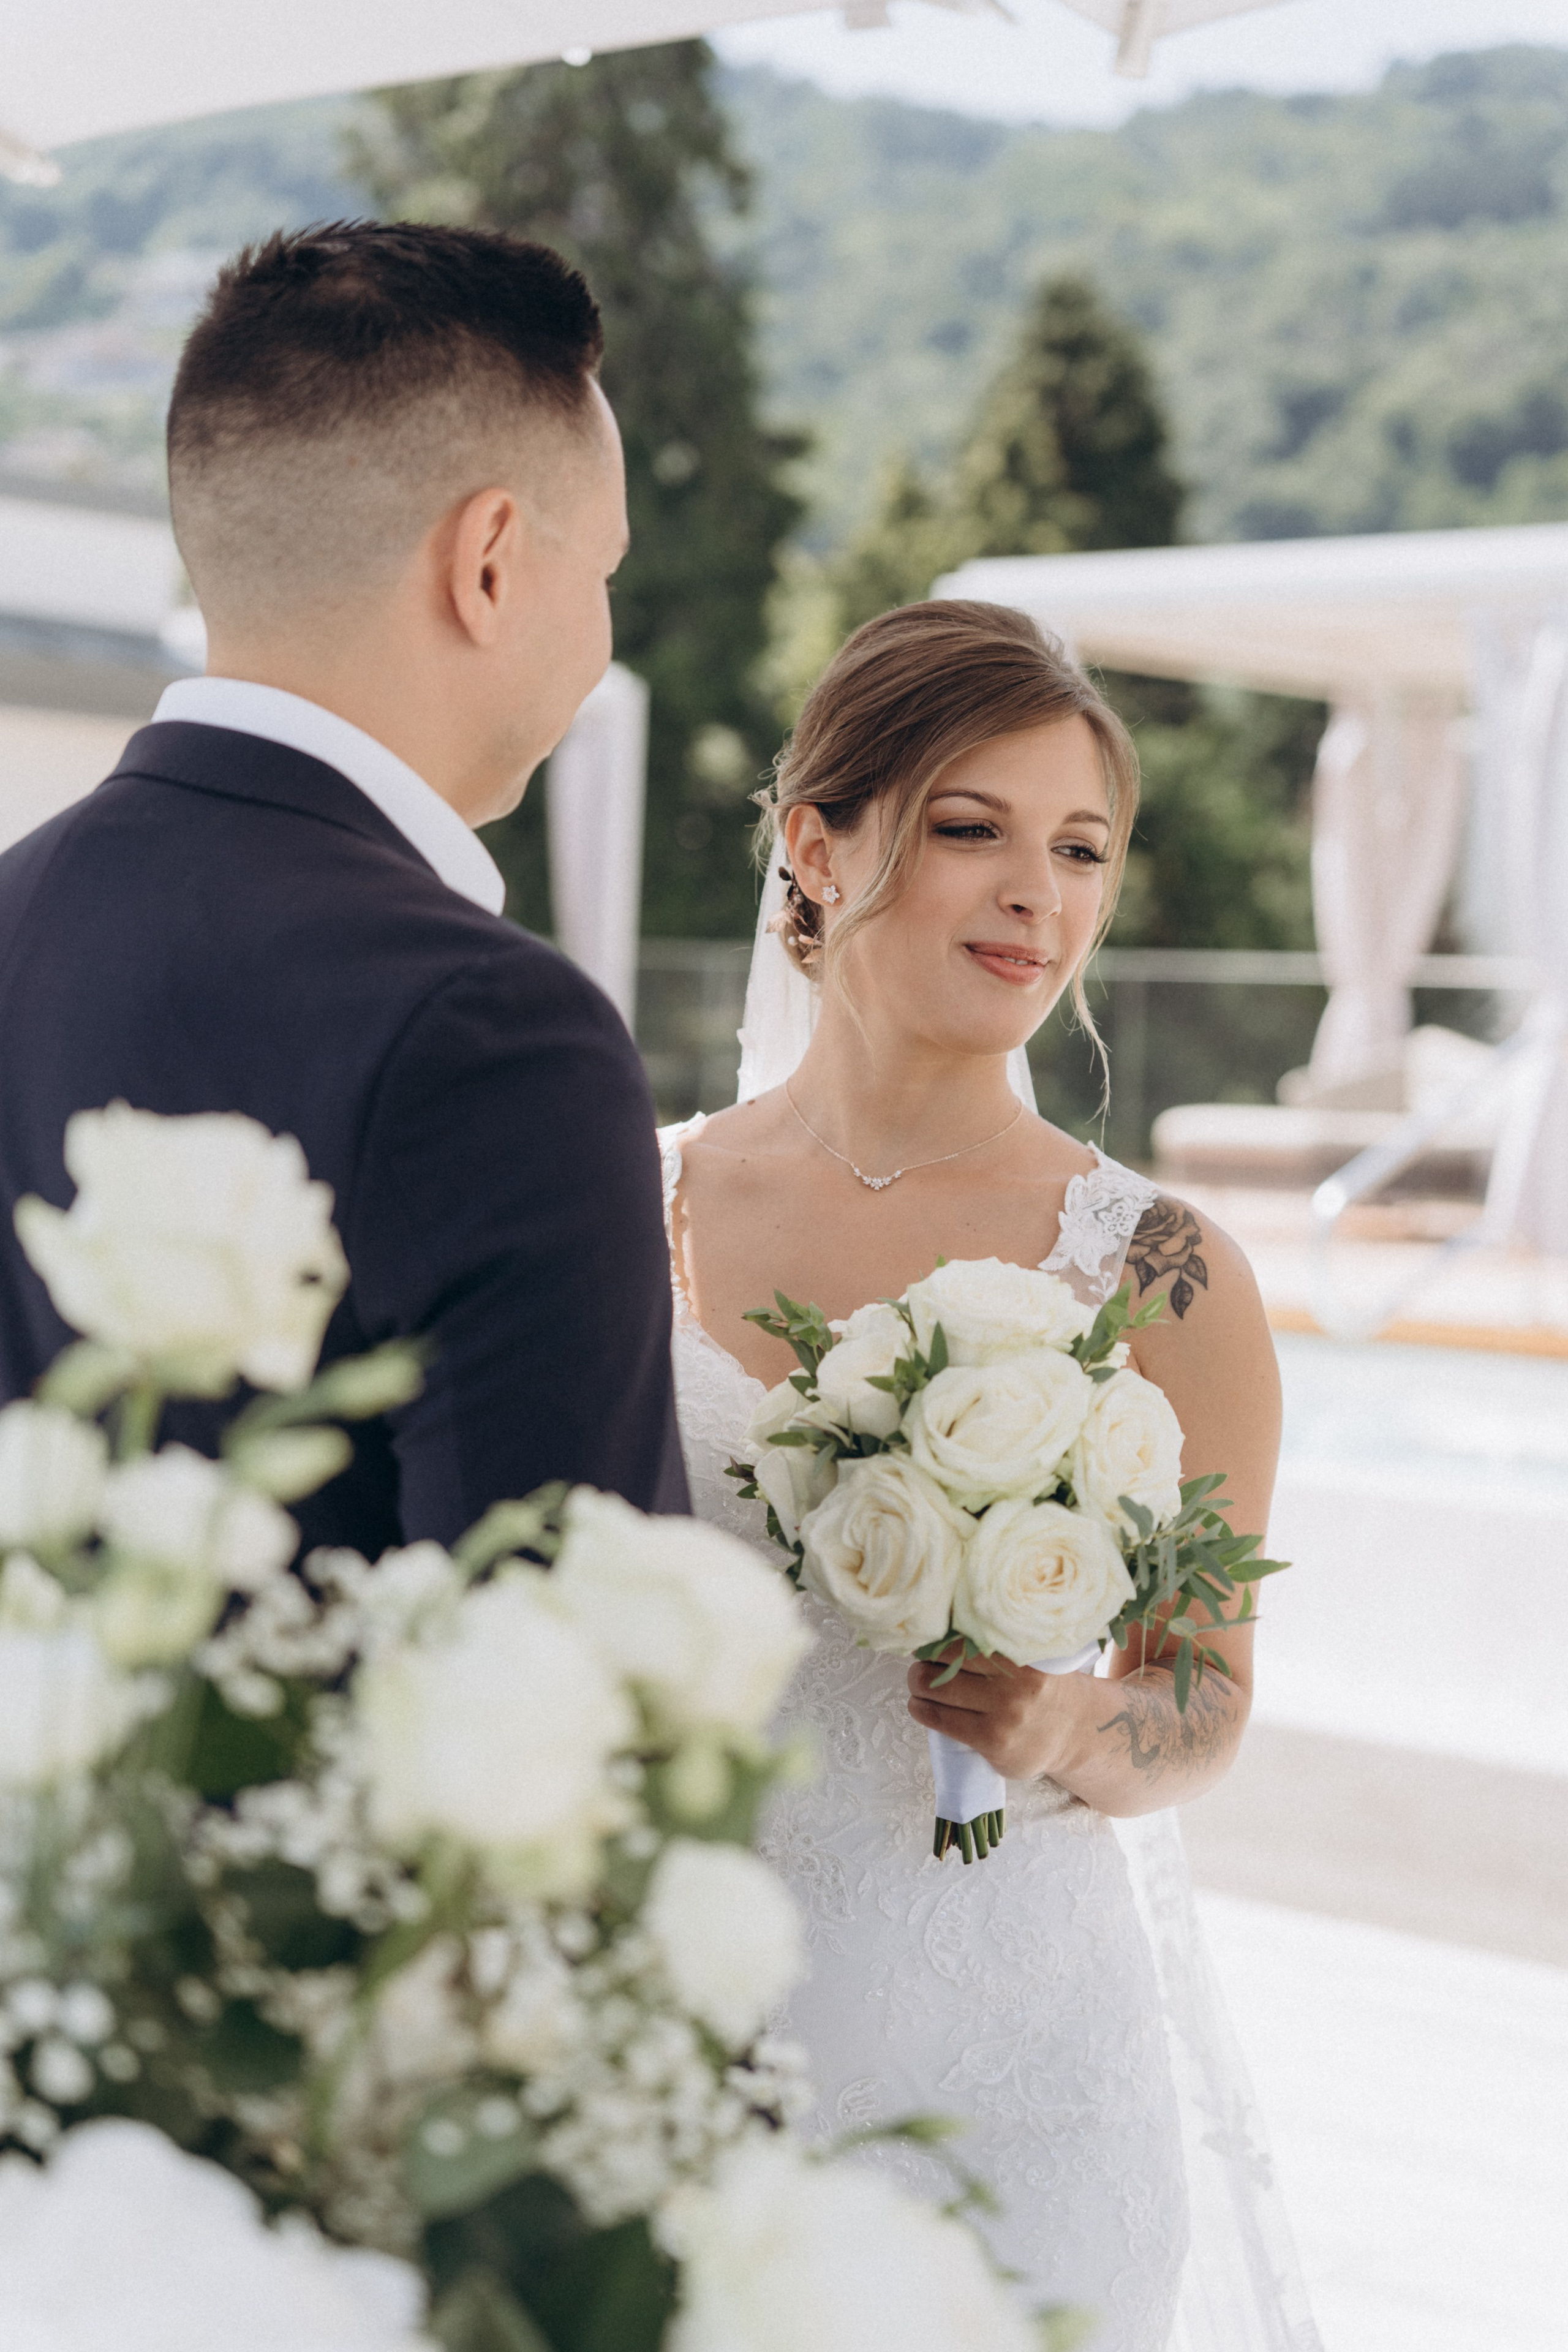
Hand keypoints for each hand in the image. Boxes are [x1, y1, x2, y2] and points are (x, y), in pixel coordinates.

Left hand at [906, 1646, 1078, 1780]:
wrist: (1074, 1732)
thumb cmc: (1043, 1687)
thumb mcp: (1033, 1656)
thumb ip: (999, 1643)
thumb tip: (942, 1627)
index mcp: (1024, 1655)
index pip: (963, 1639)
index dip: (937, 1639)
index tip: (926, 1640)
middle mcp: (1016, 1684)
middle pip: (945, 1664)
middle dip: (922, 1663)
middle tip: (919, 1663)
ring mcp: (1005, 1716)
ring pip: (938, 1692)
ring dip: (917, 1686)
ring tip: (917, 1684)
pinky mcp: (993, 1741)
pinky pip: (942, 1721)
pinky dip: (922, 1710)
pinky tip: (919, 1706)